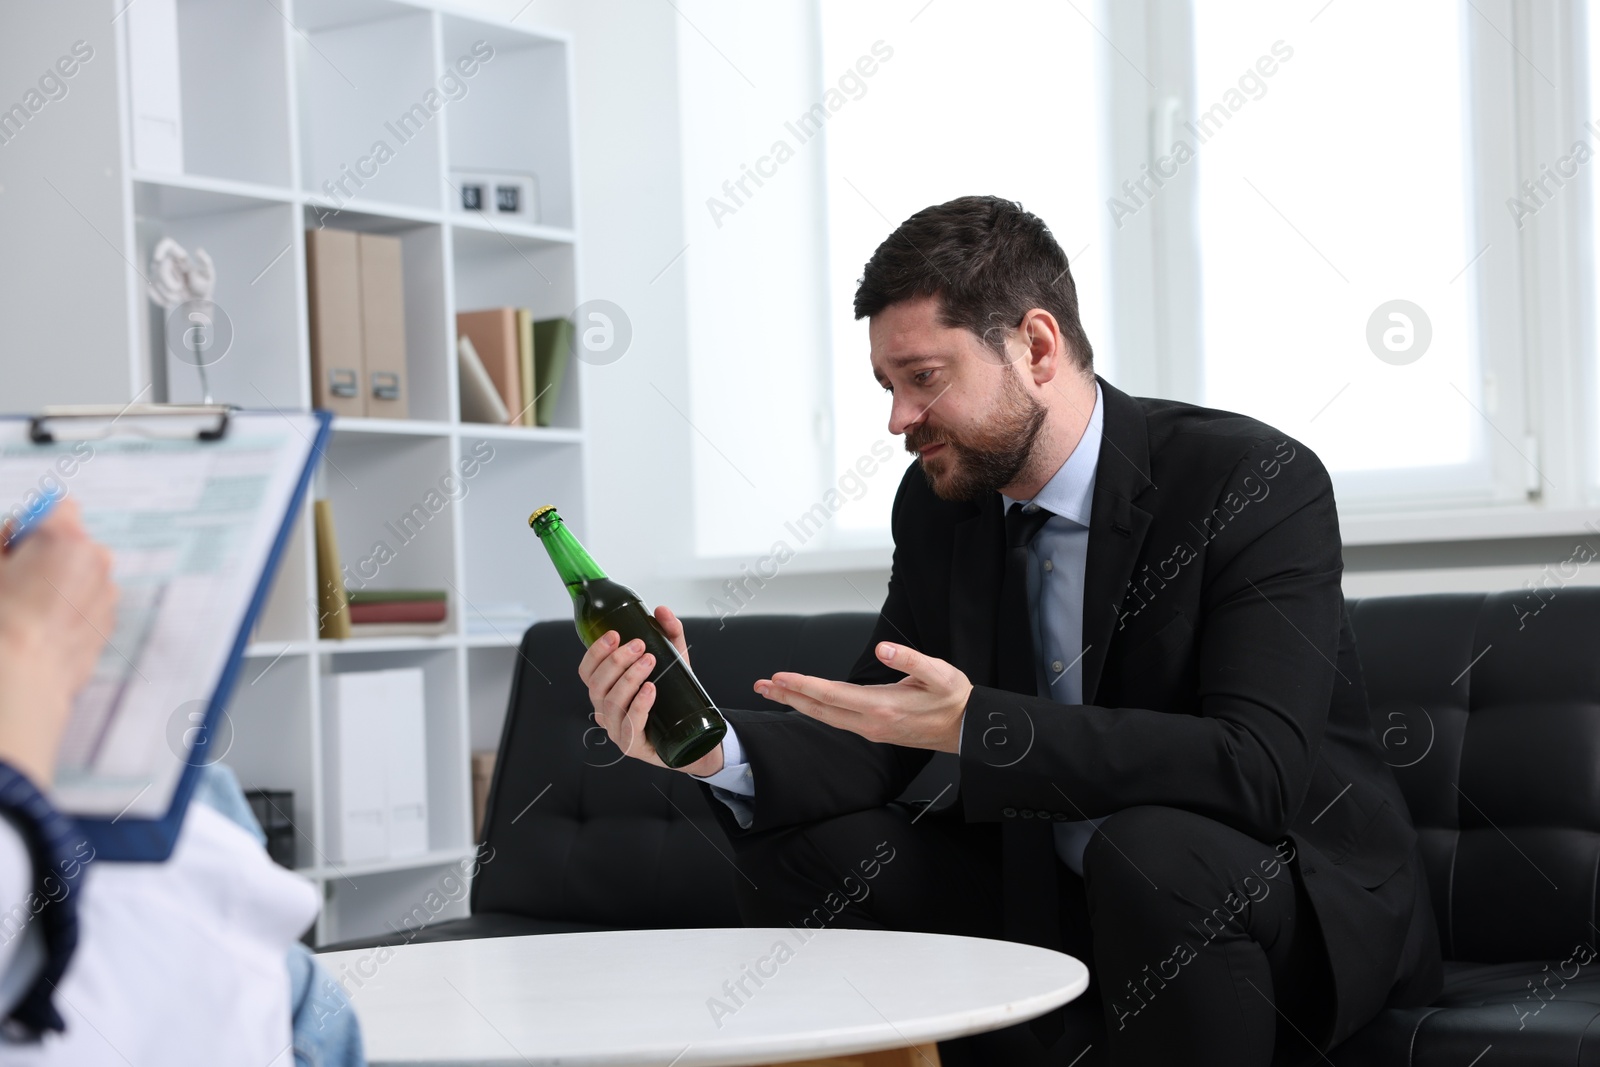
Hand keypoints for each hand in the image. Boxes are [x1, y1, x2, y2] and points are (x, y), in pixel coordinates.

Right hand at [0, 498, 118, 786]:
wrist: (17, 682)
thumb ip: (3, 540)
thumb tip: (14, 538)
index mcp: (67, 538)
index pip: (57, 507)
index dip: (30, 527)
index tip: (12, 548)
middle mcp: (96, 561)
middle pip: (73, 542)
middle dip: (47, 556)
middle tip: (14, 584)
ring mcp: (106, 594)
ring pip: (82, 575)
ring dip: (60, 584)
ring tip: (27, 613)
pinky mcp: (107, 623)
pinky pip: (88, 604)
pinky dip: (70, 610)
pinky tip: (42, 631)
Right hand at [577, 604, 723, 776]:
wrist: (691, 734)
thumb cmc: (673, 697)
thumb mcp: (673, 660)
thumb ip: (669, 633)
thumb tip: (661, 610)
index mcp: (606, 690)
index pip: (586, 671)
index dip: (595, 653)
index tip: (615, 635)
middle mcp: (605, 710)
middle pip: (597, 685)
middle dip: (616, 662)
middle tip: (639, 645)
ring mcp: (617, 730)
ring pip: (612, 703)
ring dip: (629, 679)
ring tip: (650, 661)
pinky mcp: (633, 746)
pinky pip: (630, 726)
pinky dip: (639, 705)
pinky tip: (651, 690)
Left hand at [753, 641, 971, 752]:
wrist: (966, 729)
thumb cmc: (953, 699)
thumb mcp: (940, 673)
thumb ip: (911, 659)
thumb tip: (884, 649)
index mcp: (883, 707)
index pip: (832, 695)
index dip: (803, 685)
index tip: (780, 677)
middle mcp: (871, 722)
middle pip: (819, 709)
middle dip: (787, 696)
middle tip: (761, 685)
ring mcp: (870, 729)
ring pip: (824, 716)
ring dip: (797, 703)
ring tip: (774, 691)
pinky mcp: (873, 730)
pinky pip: (835, 718)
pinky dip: (814, 708)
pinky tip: (805, 701)